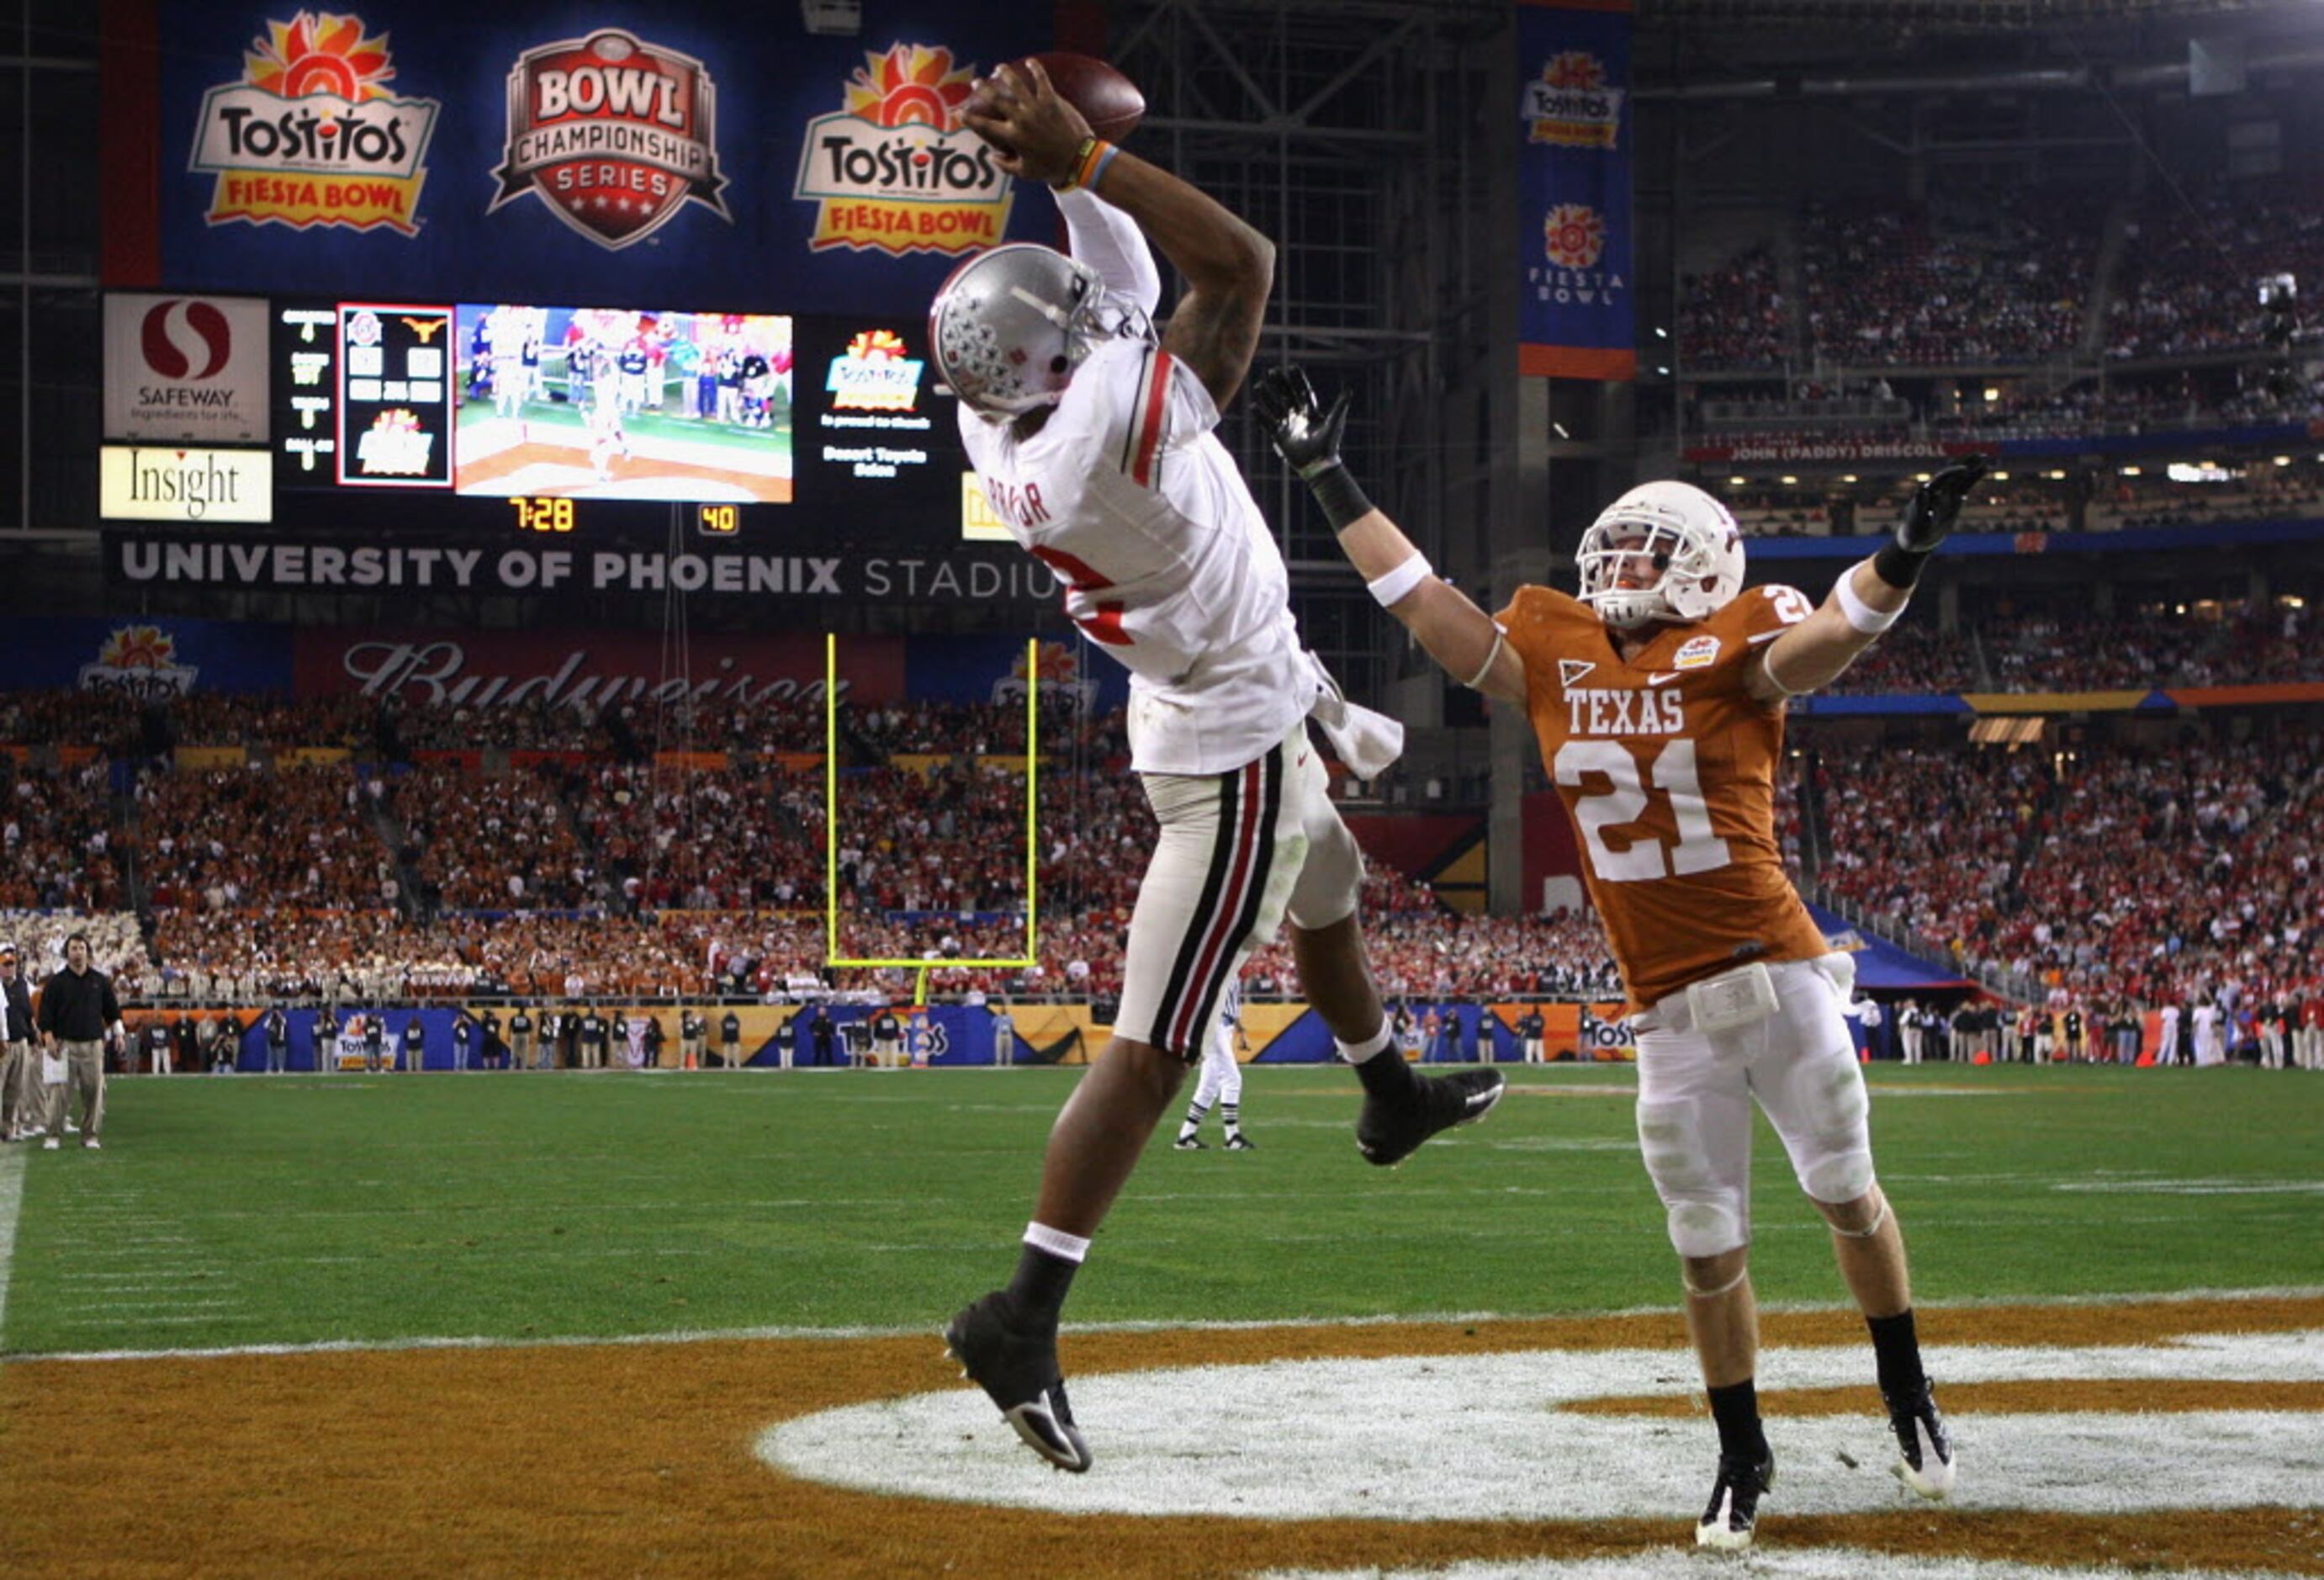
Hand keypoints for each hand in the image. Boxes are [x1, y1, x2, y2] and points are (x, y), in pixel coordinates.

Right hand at [958, 59, 1092, 185]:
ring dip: (1005, 74)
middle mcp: (1021, 119)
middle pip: (997, 99)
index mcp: (1013, 136)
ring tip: (999, 67)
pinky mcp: (1052, 101)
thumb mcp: (1024, 173)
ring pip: (1017, 85)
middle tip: (976, 82)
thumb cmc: (1051, 169)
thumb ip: (1005, 165)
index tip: (959, 112)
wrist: (1078, 160)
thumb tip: (992, 156)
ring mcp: (1037, 108)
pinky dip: (1036, 69)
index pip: (985, 125)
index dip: (969, 118)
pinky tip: (1031, 61)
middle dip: (983, 88)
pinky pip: (1043, 80)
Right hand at [1252, 365, 1349, 477]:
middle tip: (1272, 371)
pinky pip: (1267, 423)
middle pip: (1287, 396)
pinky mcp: (1280, 436)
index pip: (1303, 391)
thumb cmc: (1329, 444)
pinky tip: (1253, 406)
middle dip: (1279, 384)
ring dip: (1267, 397)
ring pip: (1275, 407)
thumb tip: (1349, 390)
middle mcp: (1298, 416)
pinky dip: (1260, 416)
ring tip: (1259, 385)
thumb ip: (1340, 406)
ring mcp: (1288, 425)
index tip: (1292, 367)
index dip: (1298, 380)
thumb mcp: (1335, 423)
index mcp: (1311, 411)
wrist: (1318, 465)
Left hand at [1897, 454, 1987, 551]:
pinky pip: (1965, 486)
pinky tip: (1985, 468)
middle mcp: (1937, 490)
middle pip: (1953, 473)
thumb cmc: (1914, 532)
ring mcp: (1946, 493)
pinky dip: (1974, 477)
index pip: (1941, 478)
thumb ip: (1920, 506)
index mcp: (1928, 493)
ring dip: (1972, 467)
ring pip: (1961, 477)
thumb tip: (1922, 489)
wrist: (1917, 539)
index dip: (1952, 472)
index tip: (1965, 469)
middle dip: (1965, 463)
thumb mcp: (1916, 522)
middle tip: (1980, 455)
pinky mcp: (1954, 499)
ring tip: (1985, 457)